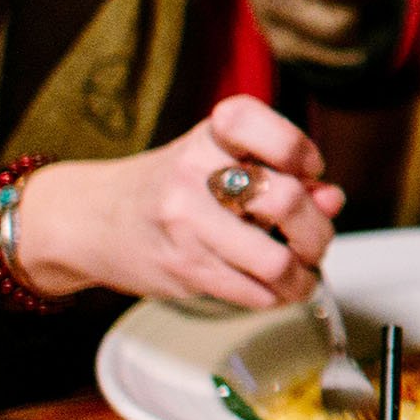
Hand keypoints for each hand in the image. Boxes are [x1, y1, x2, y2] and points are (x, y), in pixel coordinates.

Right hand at [13, 96, 345, 307]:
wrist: (88, 221)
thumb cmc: (167, 188)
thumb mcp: (219, 161)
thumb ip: (281, 173)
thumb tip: (331, 199)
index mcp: (209, 136)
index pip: (258, 124)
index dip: (298, 149)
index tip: (309, 169)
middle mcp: (193, 174)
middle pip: (286, 200)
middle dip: (316, 230)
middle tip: (314, 239)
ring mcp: (186, 224)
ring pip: (276, 261)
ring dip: (303, 274)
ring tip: (301, 271)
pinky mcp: (182, 269)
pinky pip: (253, 292)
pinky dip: (276, 295)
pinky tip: (272, 287)